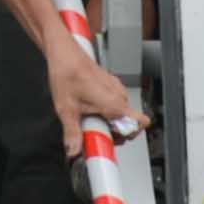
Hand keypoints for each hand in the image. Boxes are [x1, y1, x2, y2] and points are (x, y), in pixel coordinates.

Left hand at [44, 31, 140, 157]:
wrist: (63, 52)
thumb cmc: (67, 72)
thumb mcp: (66, 109)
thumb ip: (72, 134)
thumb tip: (73, 151)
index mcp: (114, 103)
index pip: (139, 124)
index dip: (125, 137)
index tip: (109, 142)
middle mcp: (119, 95)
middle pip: (128, 123)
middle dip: (113, 132)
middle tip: (93, 132)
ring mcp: (116, 89)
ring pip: (121, 114)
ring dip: (108, 122)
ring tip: (88, 120)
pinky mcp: (111, 86)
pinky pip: (115, 104)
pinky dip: (105, 111)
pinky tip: (89, 109)